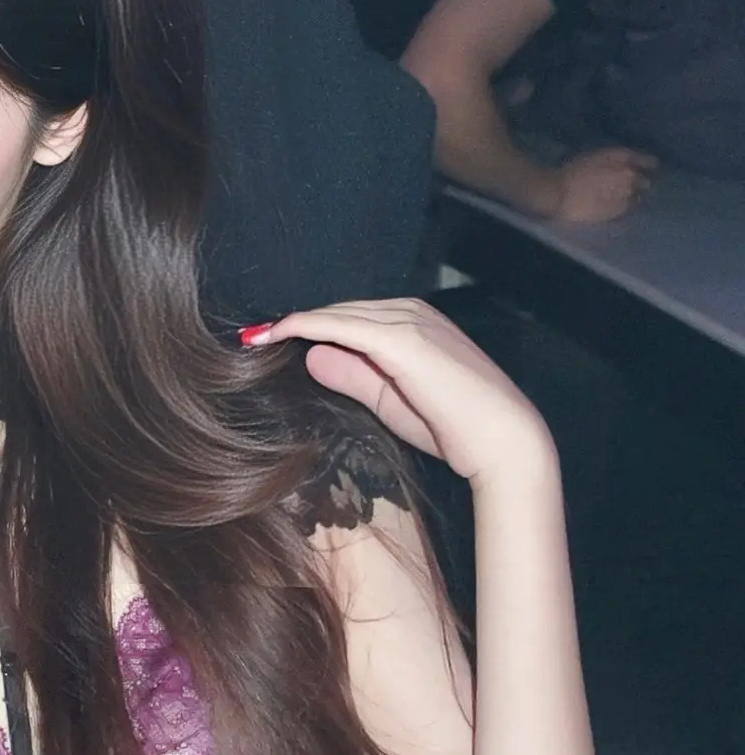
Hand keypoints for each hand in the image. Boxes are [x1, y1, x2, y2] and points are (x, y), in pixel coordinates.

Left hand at [247, 296, 554, 496]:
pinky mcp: (402, 339)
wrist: (504, 442)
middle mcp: (411, 312)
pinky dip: (307, 326)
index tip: (267, 339)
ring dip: (295, 324)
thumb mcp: (391, 399)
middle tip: (251, 336)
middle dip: (295, 323)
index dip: (309, 327)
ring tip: (255, 336)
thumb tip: (312, 356)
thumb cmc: (454, 426)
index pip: (351, 319)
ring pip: (338, 316)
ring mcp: (408, 321)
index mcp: (413, 323)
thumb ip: (354, 375)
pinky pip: (342, 326)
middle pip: (340, 312)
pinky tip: (278, 334)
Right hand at [546, 146, 656, 224]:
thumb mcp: (593, 157)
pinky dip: (624, 206)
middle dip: (640, 182)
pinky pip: (627, 208)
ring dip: (633, 196)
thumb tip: (627, 165)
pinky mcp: (618, 211)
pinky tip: (614, 206)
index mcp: (622, 158)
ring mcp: (625, 195)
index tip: (651, 166)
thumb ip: (613, 160)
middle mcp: (629, 176)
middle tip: (633, 184)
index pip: (647, 161)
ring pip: (637, 197)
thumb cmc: (570, 170)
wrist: (559, 193)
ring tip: (621, 198)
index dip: (649, 163)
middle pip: (645, 181)